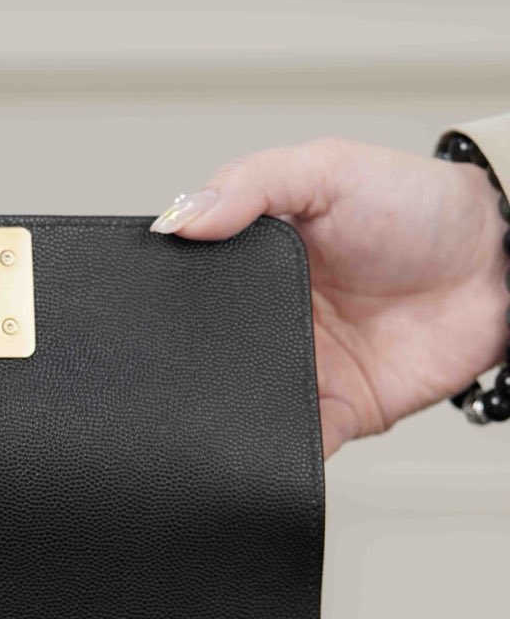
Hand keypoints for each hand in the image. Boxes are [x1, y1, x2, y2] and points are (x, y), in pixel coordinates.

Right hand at [152, 138, 505, 453]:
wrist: (500, 265)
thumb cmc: (421, 208)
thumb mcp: (327, 169)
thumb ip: (250, 184)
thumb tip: (178, 218)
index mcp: (256, 260)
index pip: (192, 285)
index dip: (167, 295)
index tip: (145, 301)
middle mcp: (273, 318)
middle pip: (208, 354)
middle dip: (190, 363)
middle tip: (179, 358)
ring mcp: (304, 369)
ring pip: (242, 403)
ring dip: (226, 409)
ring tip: (217, 400)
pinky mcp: (339, 413)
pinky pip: (296, 442)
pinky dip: (279, 450)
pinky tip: (267, 434)